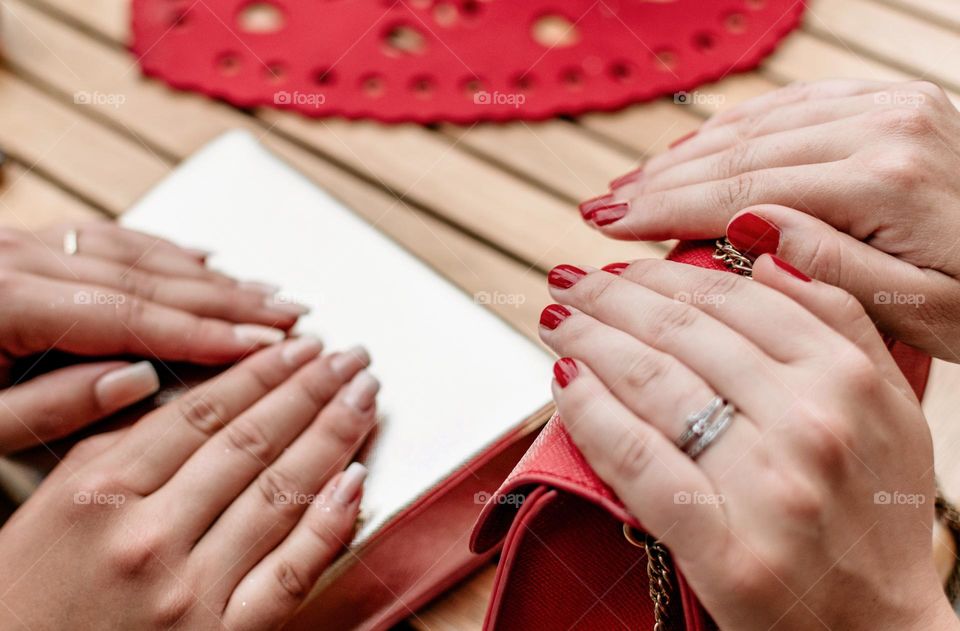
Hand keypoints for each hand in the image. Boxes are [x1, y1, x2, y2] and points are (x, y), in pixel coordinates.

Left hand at [0, 221, 308, 453]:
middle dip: (229, 299)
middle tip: (290, 316)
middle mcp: (18, 258)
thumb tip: (138, 381)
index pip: (130, 316)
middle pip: (148, 277)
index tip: (265, 344)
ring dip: (209, 276)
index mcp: (3, 299)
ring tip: (268, 292)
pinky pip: (112, 238)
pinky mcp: (30, 246)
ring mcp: (25, 244)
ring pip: (139, 253)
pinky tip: (205, 260)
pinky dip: (167, 252)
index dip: (205, 332)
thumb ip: (50, 407)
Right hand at [0, 338, 378, 629]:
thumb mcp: (53, 506)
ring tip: (364, 399)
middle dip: (312, 390)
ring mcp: (190, 590)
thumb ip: (117, 445)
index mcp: (101, 492)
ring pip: (280, 494)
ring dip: (333, 437)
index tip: (300, 346)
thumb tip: (190, 396)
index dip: (263, 372)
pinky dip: (330, 522)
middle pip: (252, 442)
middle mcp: (149, 535)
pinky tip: (358, 479)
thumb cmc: (30, 598)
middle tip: (350, 357)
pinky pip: (291, 571)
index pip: (204, 413)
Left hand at [538, 257, 957, 629]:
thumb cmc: (876, 516)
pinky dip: (588, 412)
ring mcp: (763, 485)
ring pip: (649, 383)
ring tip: (557, 323)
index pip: (733, 298)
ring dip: (588, 341)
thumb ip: (840, 320)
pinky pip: (633, 458)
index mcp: (846, 378)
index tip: (621, 265)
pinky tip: (562, 382)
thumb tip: (767, 256)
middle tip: (569, 281)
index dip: (662, 272)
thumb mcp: (891, 407)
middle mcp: (807, 423)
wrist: (877, 628)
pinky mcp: (720, 546)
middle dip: (609, 296)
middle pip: (680, 331)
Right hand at [585, 79, 959, 359]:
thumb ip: (831, 270)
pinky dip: (738, 128)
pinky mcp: (892, 102)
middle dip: (660, 181)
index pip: (742, 192)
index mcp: (884, 180)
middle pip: (740, 151)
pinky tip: (699, 148)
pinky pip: (795, 105)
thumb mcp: (924, 313)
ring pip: (759, 123)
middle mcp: (882, 126)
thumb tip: (745, 228)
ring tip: (634, 183)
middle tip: (600, 207)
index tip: (607, 225)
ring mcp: (889, 105)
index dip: (664, 209)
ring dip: (688, 153)